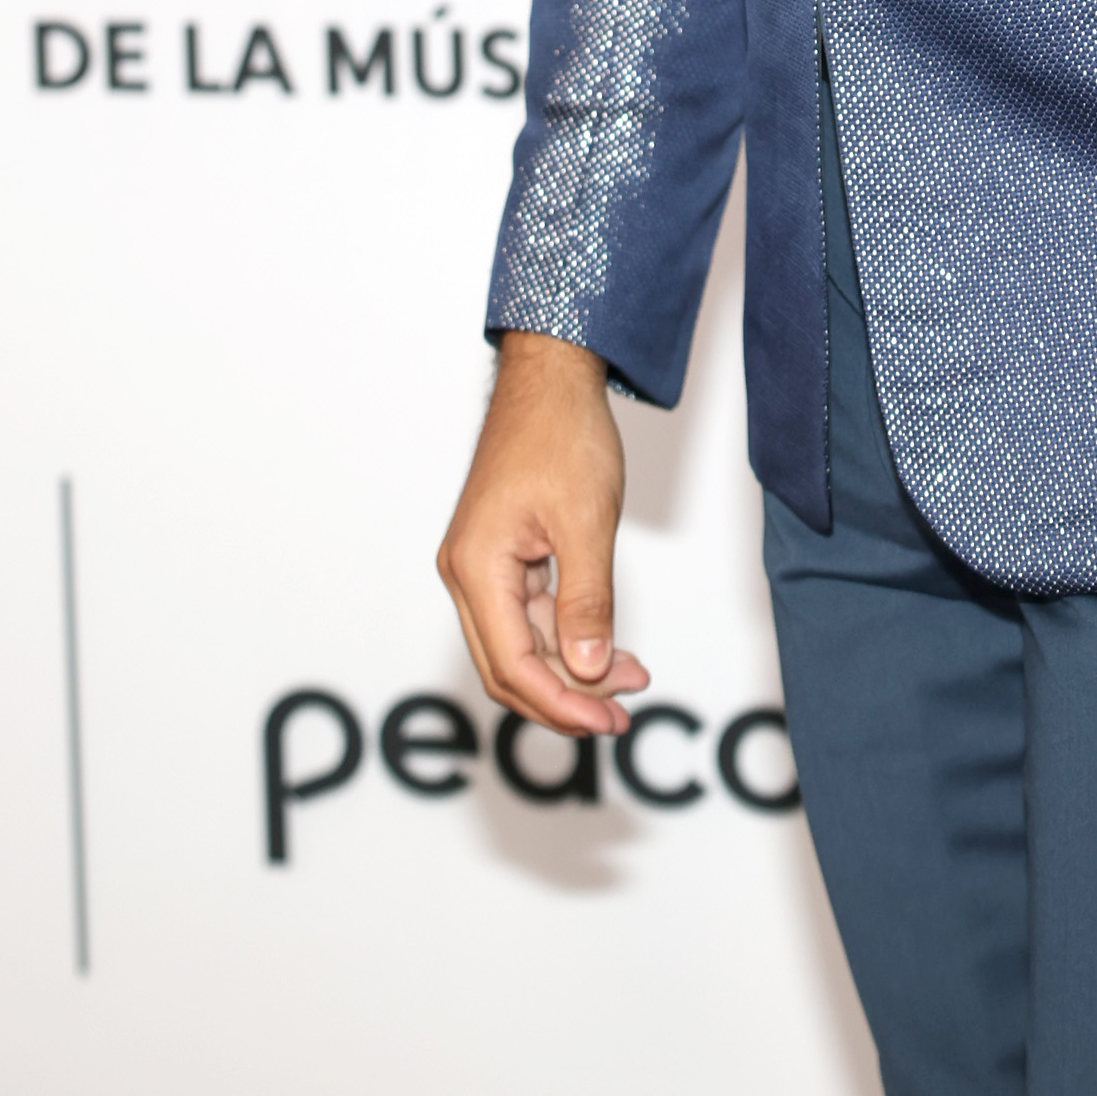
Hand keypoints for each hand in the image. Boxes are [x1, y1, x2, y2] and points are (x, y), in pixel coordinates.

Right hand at [437, 331, 647, 737]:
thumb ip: (586, 600)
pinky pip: (527, 614)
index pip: (513, 665)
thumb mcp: (586, 521)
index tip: (608, 720)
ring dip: (570, 669)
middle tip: (621, 715)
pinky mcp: (502, 553)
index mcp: (476, 568)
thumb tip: (591, 670)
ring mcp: (482, 564)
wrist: (552, 375)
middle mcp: (467, 572)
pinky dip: (565, 636)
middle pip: (508, 666)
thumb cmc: (562, 434)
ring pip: (519, 644)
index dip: (561, 702)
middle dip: (565, 697)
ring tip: (629, 681)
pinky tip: (606, 648)